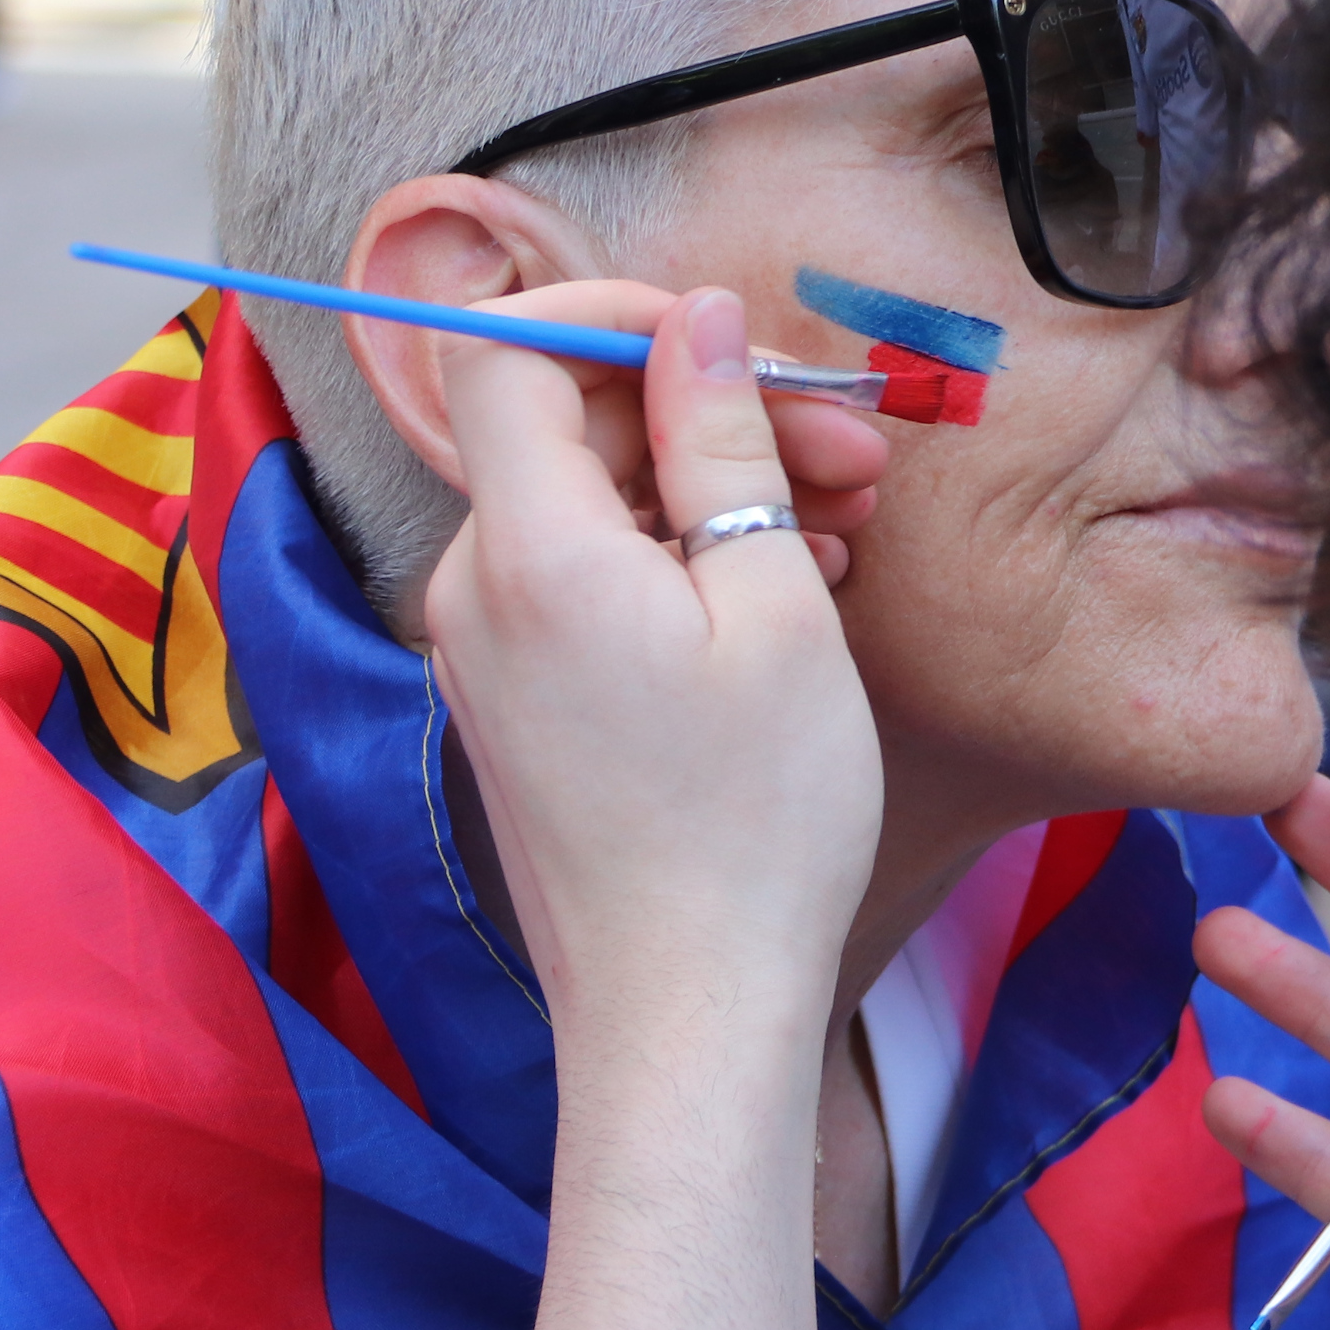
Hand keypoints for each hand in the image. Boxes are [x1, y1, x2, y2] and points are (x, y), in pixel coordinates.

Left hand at [424, 285, 883, 1077]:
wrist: (686, 1015)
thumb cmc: (750, 827)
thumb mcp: (775, 608)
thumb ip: (724, 446)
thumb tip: (698, 324)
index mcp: (529, 552)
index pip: (508, 350)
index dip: (614, 314)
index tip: (732, 341)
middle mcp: (476, 592)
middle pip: (569, 428)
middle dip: (710, 413)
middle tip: (854, 454)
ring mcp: (488, 653)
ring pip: (592, 505)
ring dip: (716, 489)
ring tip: (849, 526)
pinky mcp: (518, 703)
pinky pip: (588, 580)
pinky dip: (684, 559)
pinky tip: (792, 590)